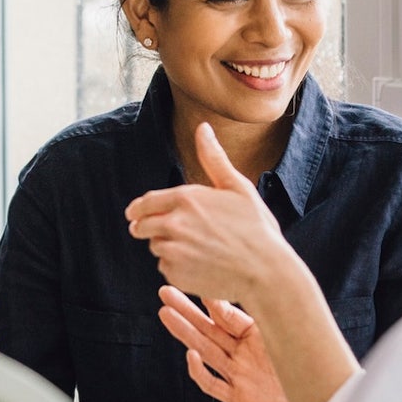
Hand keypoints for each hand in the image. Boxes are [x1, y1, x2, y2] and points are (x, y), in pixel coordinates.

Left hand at [126, 122, 296, 301]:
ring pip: (155, 247)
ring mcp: (173, 250)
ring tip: (195, 248)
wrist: (265, 270)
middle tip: (167, 232)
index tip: (135, 213)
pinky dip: (177, 267)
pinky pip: (166, 268)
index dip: (138, 209)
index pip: (144, 202)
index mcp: (186, 198)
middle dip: (150, 227)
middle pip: (141, 226)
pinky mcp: (176, 274)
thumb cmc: (256, 227)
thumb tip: (203, 128)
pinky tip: (200, 264)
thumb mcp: (237, 187)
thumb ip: (213, 158)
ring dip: (167, 246)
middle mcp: (174, 223)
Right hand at [158, 285, 298, 401]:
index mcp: (255, 335)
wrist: (323, 397)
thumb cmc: (310, 361)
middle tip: (166, 293)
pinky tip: (190, 355)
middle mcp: (243, 353)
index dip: (210, 300)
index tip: (196, 281)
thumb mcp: (283, 330)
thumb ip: (262, 314)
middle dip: (186, 312)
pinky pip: (213, 385)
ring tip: (166, 314)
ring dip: (185, 334)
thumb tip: (242, 286)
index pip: (226, 314)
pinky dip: (200, 371)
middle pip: (208, 330)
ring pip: (205, 351)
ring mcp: (239, 375)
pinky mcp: (239, 398)